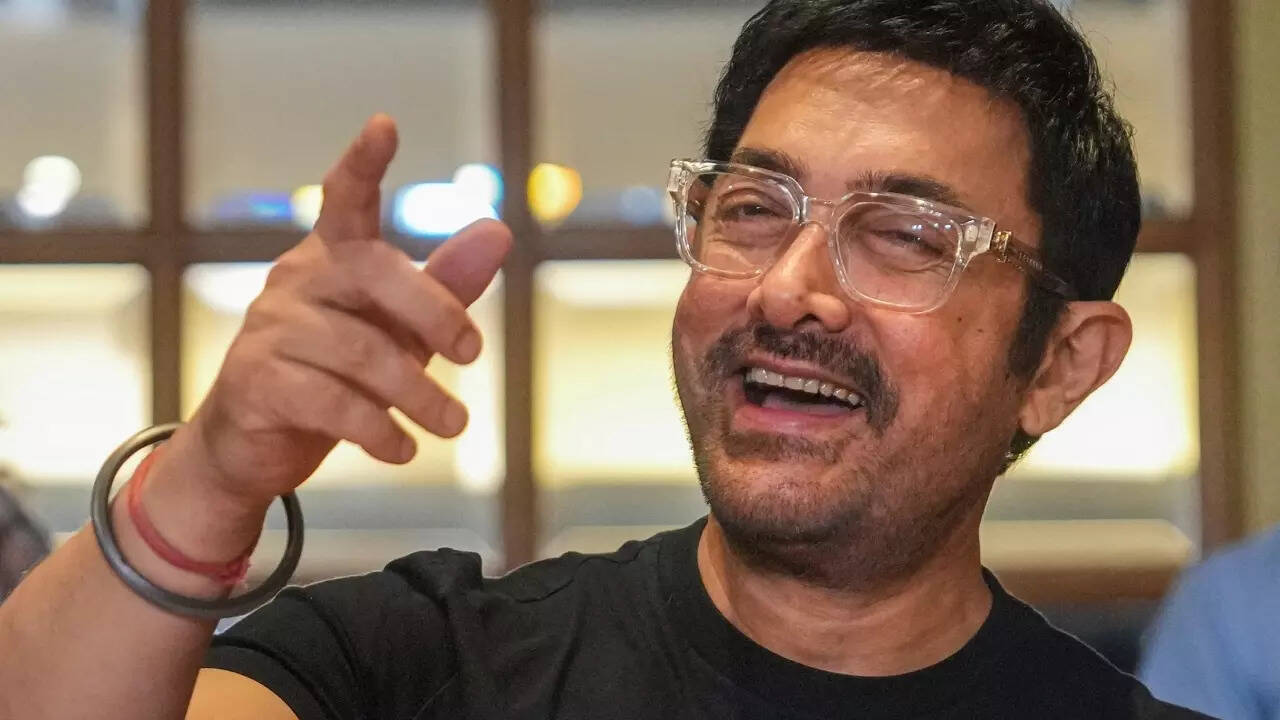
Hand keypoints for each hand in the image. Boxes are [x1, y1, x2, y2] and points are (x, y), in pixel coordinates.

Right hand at [177, 114, 511, 509]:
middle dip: (436, 312)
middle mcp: (295, 279)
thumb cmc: (340, 373)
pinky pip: (333, 403)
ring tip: (455, 424)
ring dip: (420, 394)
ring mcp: (270, 329)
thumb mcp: (400, 329)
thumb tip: (499, 232)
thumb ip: (445, 284)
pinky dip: (380, 430)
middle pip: (375, 273)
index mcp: (331, 255)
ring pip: (361, 352)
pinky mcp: (256, 382)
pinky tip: (405, 448)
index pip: (344, 197)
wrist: (257, 443)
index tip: (384, 125)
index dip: (363, 162)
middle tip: (474, 355)